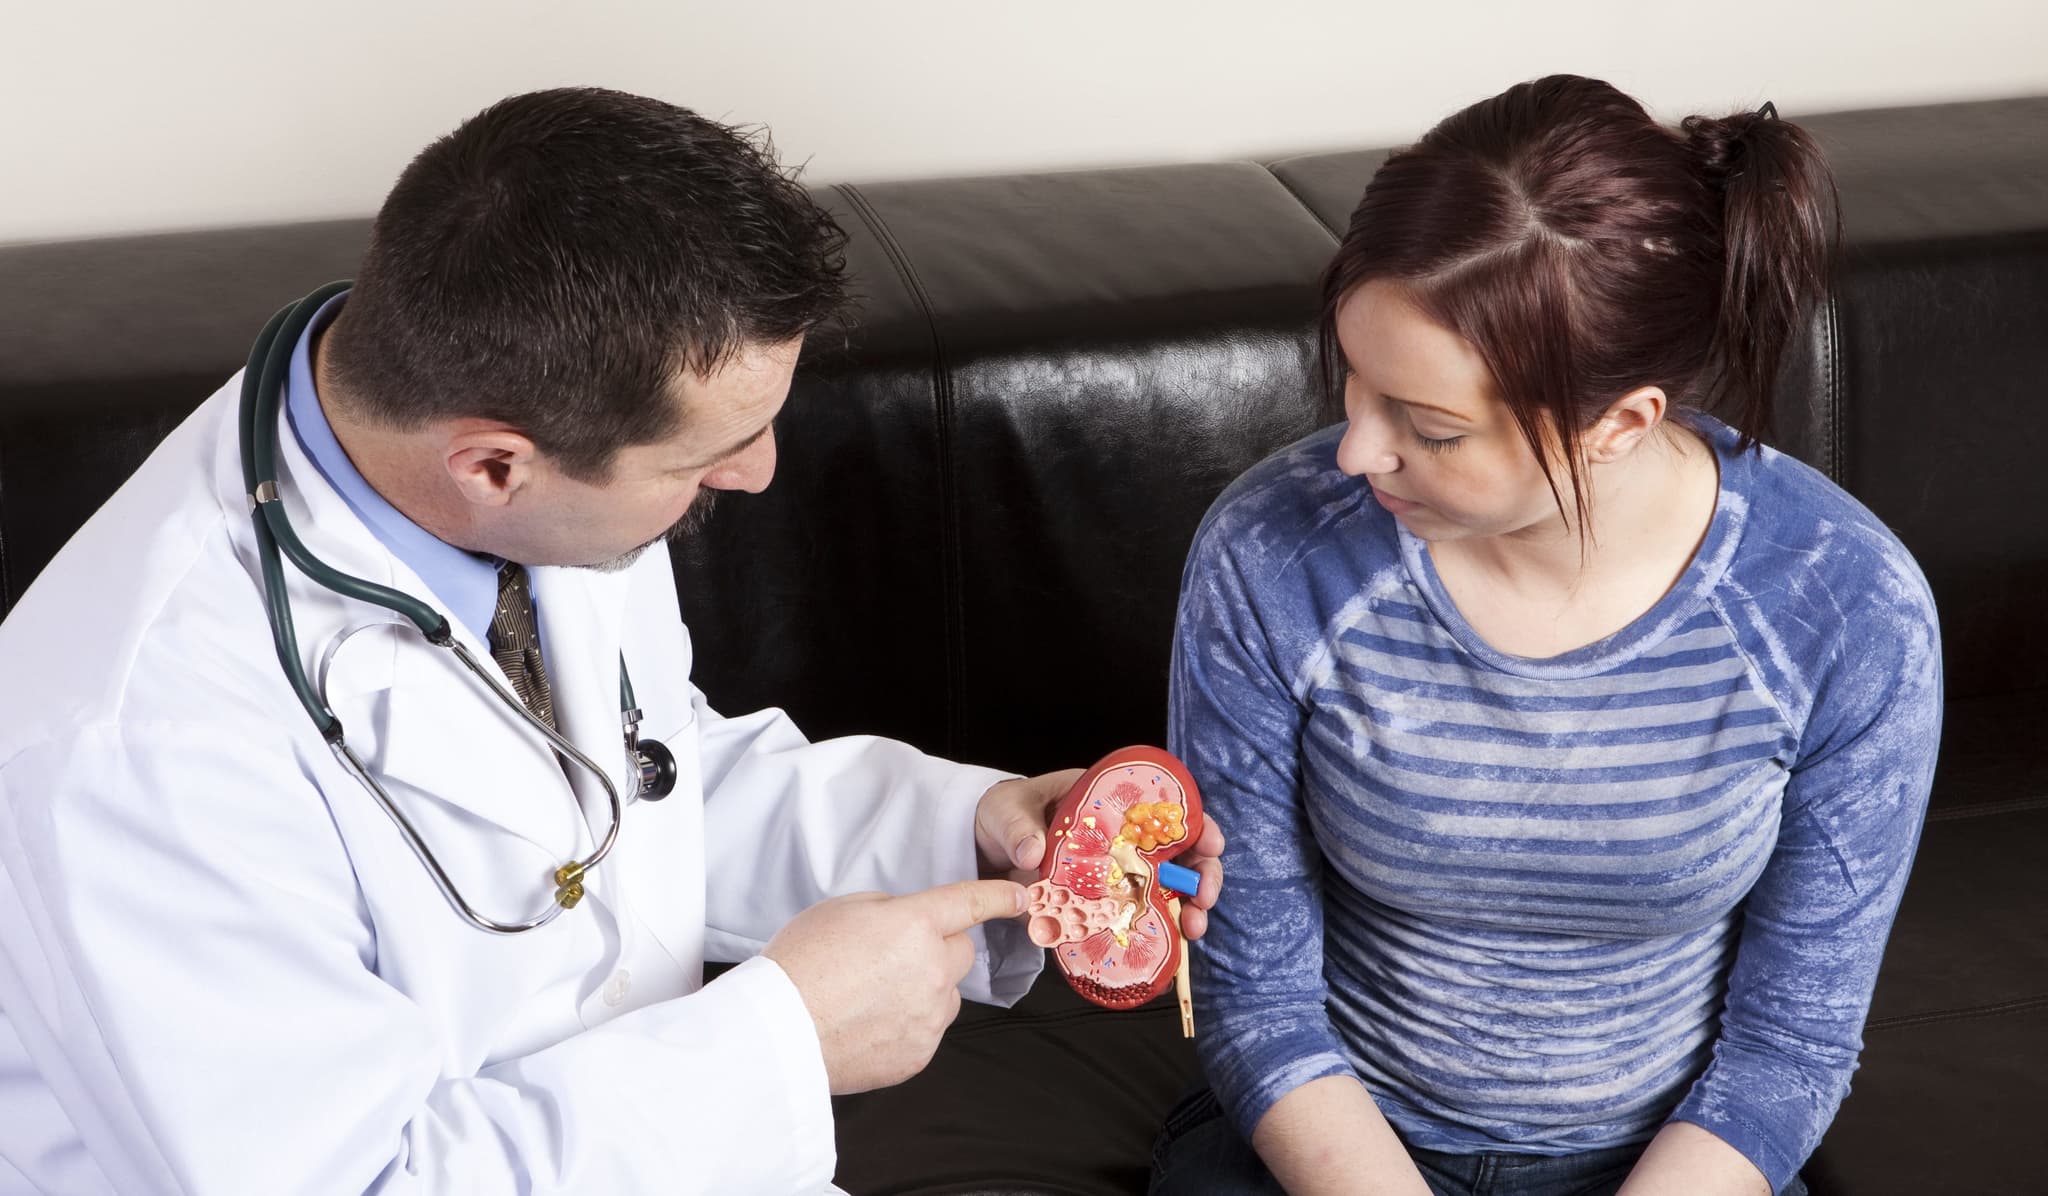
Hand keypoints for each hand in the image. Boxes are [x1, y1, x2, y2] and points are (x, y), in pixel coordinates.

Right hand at [763, 878, 1026, 1094]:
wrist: (778, 1031)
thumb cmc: (801, 963)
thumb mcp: (841, 909)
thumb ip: (888, 908)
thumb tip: (908, 919)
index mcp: (915, 924)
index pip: (970, 903)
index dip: (998, 896)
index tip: (1019, 895)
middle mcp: (933, 969)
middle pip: (961, 951)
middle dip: (939, 947)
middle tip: (892, 956)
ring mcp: (930, 1016)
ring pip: (946, 993)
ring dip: (926, 988)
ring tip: (873, 996)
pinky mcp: (920, 1053)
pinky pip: (928, 1029)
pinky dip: (909, 1023)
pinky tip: (870, 1022)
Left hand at [975, 769, 1226, 941]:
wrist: (979, 845)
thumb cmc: (1001, 814)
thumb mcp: (1006, 812)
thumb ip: (1019, 829)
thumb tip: (1034, 853)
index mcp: (1106, 801)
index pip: (1163, 807)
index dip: (1194, 824)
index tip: (1208, 844)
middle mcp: (1119, 836)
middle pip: (1177, 852)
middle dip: (1201, 875)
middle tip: (1204, 900)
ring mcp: (1112, 871)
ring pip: (1164, 887)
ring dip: (1186, 907)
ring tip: (1192, 929)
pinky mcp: (1099, 902)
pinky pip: (1132, 916)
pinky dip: (1154, 930)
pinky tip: (1167, 946)